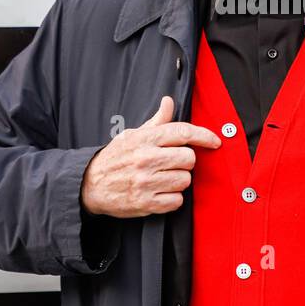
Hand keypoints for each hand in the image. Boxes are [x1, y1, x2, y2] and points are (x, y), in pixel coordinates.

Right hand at [80, 95, 220, 217]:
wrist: (89, 185)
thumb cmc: (115, 158)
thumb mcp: (132, 135)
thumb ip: (156, 121)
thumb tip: (169, 102)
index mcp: (145, 139)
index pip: (183, 132)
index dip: (204, 136)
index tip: (215, 141)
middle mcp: (146, 159)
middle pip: (189, 159)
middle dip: (186, 161)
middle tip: (174, 163)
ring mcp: (146, 182)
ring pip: (185, 180)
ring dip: (179, 180)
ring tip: (164, 178)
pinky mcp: (146, 204)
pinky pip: (177, 201)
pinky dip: (172, 198)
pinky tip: (160, 192)